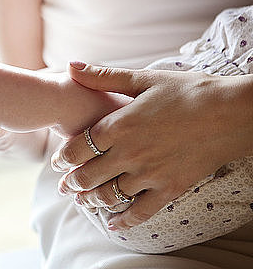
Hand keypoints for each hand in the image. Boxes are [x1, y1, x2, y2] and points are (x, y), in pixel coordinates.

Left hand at [50, 62, 252, 230]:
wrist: (232, 112)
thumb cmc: (187, 91)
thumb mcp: (143, 79)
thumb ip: (103, 77)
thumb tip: (70, 66)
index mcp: (119, 126)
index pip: (77, 148)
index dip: (62, 159)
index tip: (57, 163)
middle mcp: (129, 154)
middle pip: (88, 176)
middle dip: (72, 183)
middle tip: (64, 187)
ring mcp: (149, 174)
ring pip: (109, 195)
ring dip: (91, 200)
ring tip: (82, 201)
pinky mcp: (170, 189)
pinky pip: (141, 212)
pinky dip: (124, 220)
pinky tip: (114, 223)